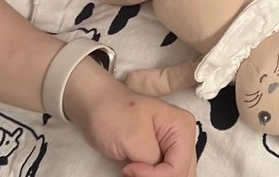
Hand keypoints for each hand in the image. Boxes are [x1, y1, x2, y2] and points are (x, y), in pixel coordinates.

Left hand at [66, 65, 197, 175]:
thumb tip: (156, 175)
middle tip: (132, 170)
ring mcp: (173, 147)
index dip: (153, 175)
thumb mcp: (134, 138)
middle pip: (181, 173)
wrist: (95, 107)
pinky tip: (139, 173)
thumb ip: (152, 161)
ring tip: (134, 170)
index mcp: (182, 128)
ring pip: (178, 175)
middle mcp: (183, 138)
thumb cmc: (113, 115)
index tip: (128, 168)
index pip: (177, 167)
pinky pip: (167, 174)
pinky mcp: (161, 156)